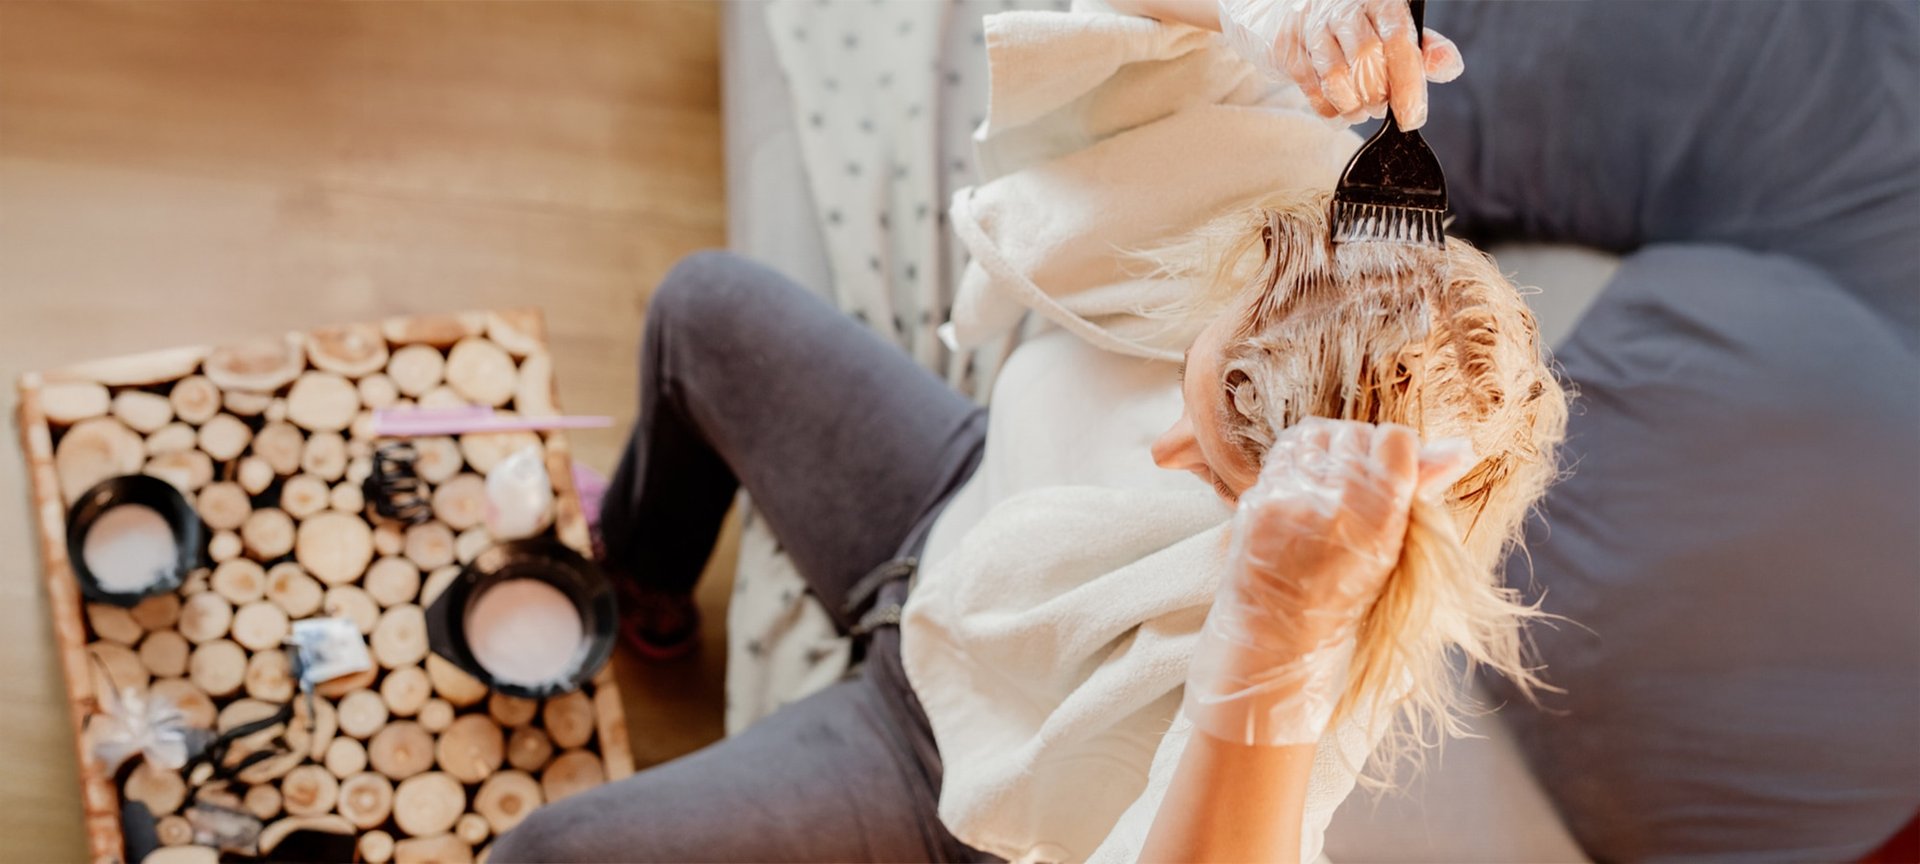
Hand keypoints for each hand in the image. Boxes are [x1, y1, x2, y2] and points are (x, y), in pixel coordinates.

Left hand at [1184, 418, 1471, 745]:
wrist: (1277, 632)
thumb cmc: (1345, 595)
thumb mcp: (1393, 548)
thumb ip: (1422, 491)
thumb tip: (1462, 444)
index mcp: (1379, 519)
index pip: (1395, 440)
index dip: (1398, 451)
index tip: (1394, 469)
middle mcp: (1334, 505)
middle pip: (1356, 433)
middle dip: (1362, 450)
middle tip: (1359, 478)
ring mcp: (1290, 500)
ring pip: (1318, 433)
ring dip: (1329, 448)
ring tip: (1330, 478)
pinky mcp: (1257, 498)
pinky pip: (1285, 450)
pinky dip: (1298, 458)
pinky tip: (1304, 483)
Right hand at [1216, 0, 1464, 129]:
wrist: (1294, 15)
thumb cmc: (1355, 28)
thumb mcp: (1395, 32)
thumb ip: (1424, 50)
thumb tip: (1448, 65)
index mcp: (1379, 1)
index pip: (1398, 40)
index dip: (1408, 83)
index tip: (1412, 118)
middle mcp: (1343, 8)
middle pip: (1366, 60)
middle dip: (1378, 96)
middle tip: (1382, 107)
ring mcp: (1311, 26)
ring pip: (1335, 79)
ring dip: (1354, 107)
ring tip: (1361, 109)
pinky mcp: (1287, 47)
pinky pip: (1311, 91)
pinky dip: (1330, 111)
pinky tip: (1340, 110)